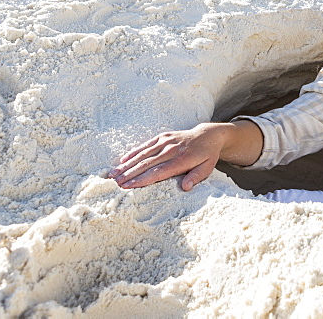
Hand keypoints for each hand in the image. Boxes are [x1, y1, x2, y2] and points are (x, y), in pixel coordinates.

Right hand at [107, 123, 228, 190]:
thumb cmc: (206, 156)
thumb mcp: (207, 168)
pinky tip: (122, 161)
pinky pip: (146, 145)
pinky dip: (133, 152)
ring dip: (127, 164)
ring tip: (113, 174)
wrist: (209, 135)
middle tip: (115, 184)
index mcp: (182, 159)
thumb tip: (186, 188)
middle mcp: (172, 149)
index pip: (159, 172)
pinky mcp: (163, 136)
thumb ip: (196, 177)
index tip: (129, 187)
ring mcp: (166, 141)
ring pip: (143, 154)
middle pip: (147, 163)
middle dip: (130, 174)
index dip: (142, 179)